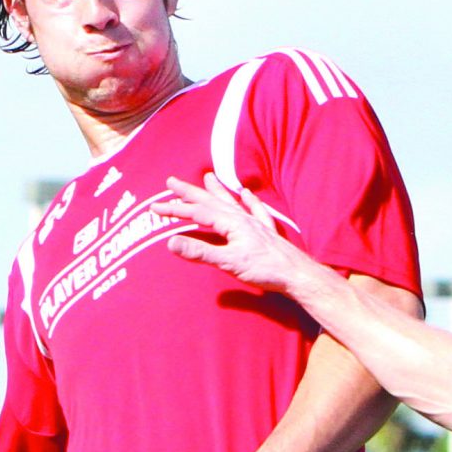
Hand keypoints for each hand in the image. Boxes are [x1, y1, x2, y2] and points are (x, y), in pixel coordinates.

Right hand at [162, 174, 316, 293]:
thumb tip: (170, 242)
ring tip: (206, 177)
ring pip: (230, 202)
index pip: (196, 212)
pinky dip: (248, 200)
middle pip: (210, 201)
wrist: (296, 274)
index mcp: (230, 223)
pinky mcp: (266, 232)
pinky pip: (255, 209)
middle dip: (189, 193)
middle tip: (171, 182)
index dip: (175, 209)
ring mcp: (255, 223)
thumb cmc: (264, 269)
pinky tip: (246, 193)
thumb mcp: (227, 262)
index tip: (155, 207)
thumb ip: (199, 252)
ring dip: (216, 190)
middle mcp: (241, 217)